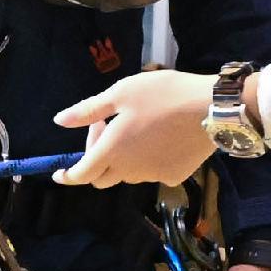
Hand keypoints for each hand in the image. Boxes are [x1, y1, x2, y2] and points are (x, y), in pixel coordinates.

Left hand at [54, 70, 216, 186]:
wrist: (211, 107)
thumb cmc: (162, 94)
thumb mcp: (121, 93)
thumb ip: (88, 110)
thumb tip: (59, 121)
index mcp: (112, 151)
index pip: (81, 174)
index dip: (68, 176)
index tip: (59, 173)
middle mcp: (130, 170)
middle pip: (103, 177)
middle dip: (97, 158)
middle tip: (106, 126)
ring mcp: (153, 176)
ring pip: (128, 174)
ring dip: (124, 157)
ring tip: (138, 126)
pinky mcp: (174, 176)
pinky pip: (153, 172)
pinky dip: (149, 159)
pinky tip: (162, 137)